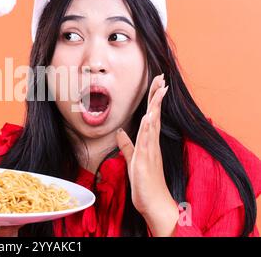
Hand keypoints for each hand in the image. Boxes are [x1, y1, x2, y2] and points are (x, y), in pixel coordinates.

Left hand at [116, 73, 178, 236]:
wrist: (154, 204)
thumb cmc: (145, 183)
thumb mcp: (133, 160)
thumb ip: (126, 145)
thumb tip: (120, 131)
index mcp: (149, 143)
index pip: (152, 117)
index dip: (154, 100)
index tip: (158, 85)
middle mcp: (152, 144)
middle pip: (155, 115)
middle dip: (157, 97)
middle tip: (162, 78)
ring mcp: (150, 152)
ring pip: (154, 125)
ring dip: (155, 107)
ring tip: (159, 90)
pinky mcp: (146, 161)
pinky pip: (148, 142)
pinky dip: (149, 129)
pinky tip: (150, 117)